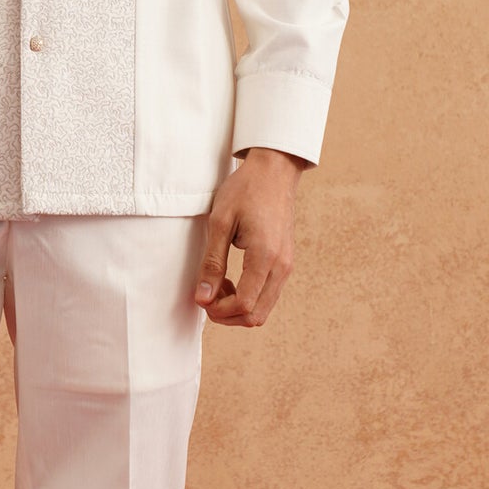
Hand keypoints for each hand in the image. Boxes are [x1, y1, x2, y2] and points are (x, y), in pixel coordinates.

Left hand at [194, 146, 308, 326]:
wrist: (274, 171)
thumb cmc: (245, 190)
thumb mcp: (219, 222)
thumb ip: (212, 263)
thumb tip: (203, 298)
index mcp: (265, 256)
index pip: (244, 305)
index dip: (218, 310)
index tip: (201, 297)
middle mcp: (281, 266)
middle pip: (256, 317)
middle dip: (227, 315)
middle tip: (207, 296)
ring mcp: (287, 266)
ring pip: (263, 310)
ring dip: (237, 308)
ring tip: (218, 285)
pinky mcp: (285, 263)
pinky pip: (267, 295)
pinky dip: (249, 298)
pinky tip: (233, 281)